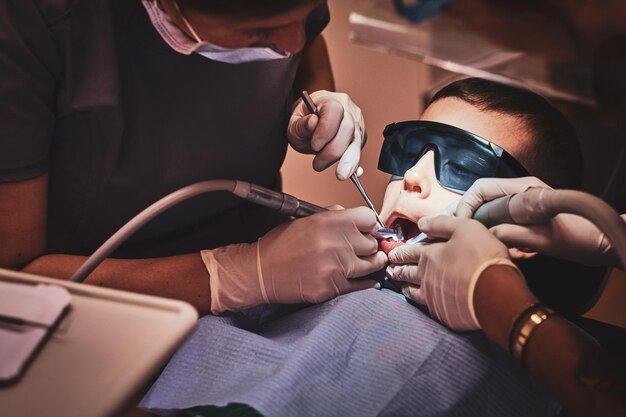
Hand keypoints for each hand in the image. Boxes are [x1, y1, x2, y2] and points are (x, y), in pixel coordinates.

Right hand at [202, 207, 386, 313]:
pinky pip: (361, 285)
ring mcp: (335, 267)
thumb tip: (359, 219)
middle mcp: (334, 243)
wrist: (261, 272)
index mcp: (328, 222)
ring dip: (371, 263)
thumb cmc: (281, 245)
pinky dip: (365, 283)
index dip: (368, 223)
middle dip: (369, 244)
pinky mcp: (331, 288)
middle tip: (364, 248)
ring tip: (367, 262)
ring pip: (372, 265)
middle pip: (372, 242)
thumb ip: (333, 216)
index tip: (367, 229)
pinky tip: (364, 280)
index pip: (368, 218)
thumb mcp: (305, 219)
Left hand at [288, 90, 365, 179]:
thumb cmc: (302, 123)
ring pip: (356, 141)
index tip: (314, 146)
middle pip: (348, 128)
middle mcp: (347, 109)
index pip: (334, 110)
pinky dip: (353, 163)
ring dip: (346, 160)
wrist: (311, 125)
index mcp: (328, 100)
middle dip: (333, 151)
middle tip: (318, 164)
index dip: (325, 129)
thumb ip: (300, 125)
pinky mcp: (360, 137)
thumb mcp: (293, 125)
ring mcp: (356, 123)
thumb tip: (313, 123)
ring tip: (338, 174)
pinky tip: (349, 171)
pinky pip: (358, 150)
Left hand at [386, 215, 520, 329]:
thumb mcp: (465, 228)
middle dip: (397, 270)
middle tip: (389, 270)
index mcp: (430, 256)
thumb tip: (421, 223)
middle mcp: (426, 277)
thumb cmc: (483, 256)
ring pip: (413, 292)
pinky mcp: (444, 314)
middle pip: (406, 273)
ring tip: (401, 286)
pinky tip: (423, 303)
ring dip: (405, 287)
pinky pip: (428, 308)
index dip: (399, 252)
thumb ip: (441, 224)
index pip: (408, 252)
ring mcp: (433, 297)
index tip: (391, 255)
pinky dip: (423, 303)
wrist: (498, 292)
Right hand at [452, 176, 622, 266]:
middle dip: (469, 219)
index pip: (481, 188)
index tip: (459, 224)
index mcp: (522, 189)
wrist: (600, 244)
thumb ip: (512, 234)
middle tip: (459, 236)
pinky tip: (507, 250)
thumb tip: (484, 235)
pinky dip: (497, 237)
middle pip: (480, 200)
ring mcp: (521, 205)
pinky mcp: (523, 218)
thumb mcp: (543, 238)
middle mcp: (519, 193)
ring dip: (483, 230)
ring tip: (482, 245)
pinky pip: (499, 224)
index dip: (465, 205)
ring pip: (488, 214)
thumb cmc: (579, 237)